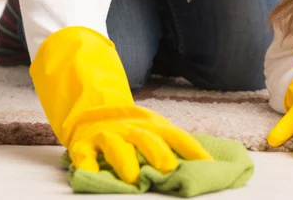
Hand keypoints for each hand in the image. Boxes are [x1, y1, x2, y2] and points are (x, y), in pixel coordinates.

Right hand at [69, 106, 212, 183]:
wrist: (93, 112)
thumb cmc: (132, 130)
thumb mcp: (154, 131)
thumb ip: (173, 146)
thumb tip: (207, 166)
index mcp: (154, 126)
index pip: (177, 136)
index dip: (193, 150)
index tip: (208, 165)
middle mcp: (132, 129)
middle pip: (147, 139)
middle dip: (158, 154)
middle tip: (169, 170)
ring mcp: (107, 135)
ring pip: (116, 146)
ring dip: (125, 161)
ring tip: (133, 178)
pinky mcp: (84, 145)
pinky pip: (84, 155)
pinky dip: (87, 165)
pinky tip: (90, 174)